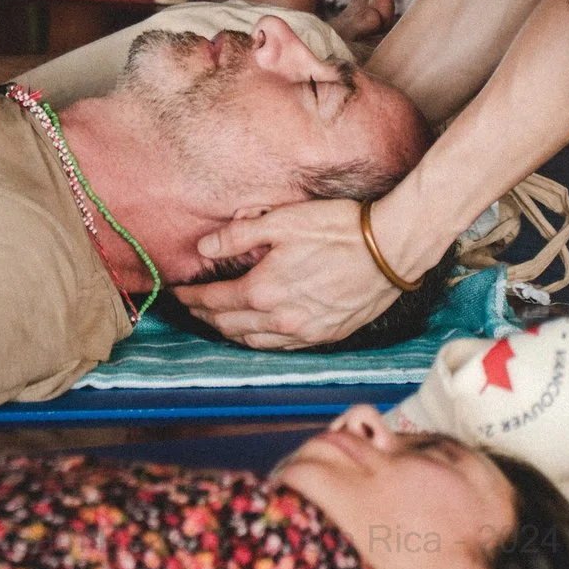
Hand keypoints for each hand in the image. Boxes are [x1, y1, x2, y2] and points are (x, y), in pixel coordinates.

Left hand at [173, 197, 403, 348]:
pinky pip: (281, 346)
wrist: (390, 250)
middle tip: (192, 307)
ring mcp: (304, 331)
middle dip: (205, 316)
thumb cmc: (338, 229)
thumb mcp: (283, 221)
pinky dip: (260, 341)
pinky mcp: (325, 335)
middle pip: (229, 325)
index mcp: (263, 290)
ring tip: (218, 321)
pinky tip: (258, 332)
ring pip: (253, 341)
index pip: (213, 300)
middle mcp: (279, 318)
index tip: (178, 292)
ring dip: (230, 332)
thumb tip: (204, 248)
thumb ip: (238, 236)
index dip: (191, 297)